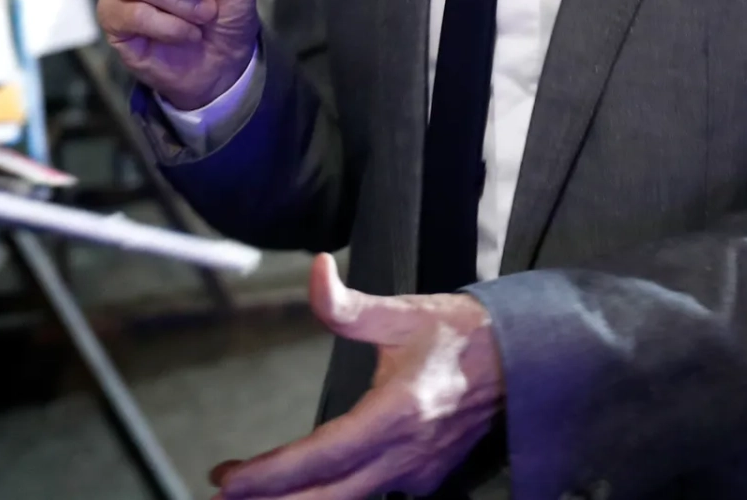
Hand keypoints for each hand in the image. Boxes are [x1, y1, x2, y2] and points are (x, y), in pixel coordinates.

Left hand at [210, 255, 504, 499]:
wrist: (525, 359)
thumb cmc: (459, 332)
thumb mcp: (402, 312)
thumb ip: (349, 304)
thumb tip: (315, 269)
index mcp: (397, 412)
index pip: (321, 454)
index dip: (270, 474)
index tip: (226, 478)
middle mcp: (406, 454)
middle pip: (328, 497)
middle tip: (221, 497)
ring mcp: (419, 473)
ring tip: (254, 497)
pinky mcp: (427, 478)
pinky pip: (372, 497)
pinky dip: (333, 498)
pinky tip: (308, 490)